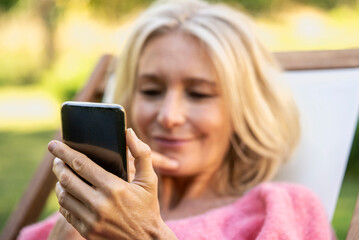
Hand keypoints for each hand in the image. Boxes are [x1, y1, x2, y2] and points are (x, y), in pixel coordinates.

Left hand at [49, 129, 176, 239]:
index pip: (81, 164)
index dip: (64, 152)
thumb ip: (141, 153)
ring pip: (64, 196)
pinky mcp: (87, 231)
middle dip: (58, 166)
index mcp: (114, 187)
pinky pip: (67, 212)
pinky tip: (68, 194)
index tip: (54, 144)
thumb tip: (129, 132)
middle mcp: (100, 204)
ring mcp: (91, 219)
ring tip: (62, 176)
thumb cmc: (147, 206)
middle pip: (67, 179)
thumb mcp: (150, 180)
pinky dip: (64, 201)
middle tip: (56, 159)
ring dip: (59, 183)